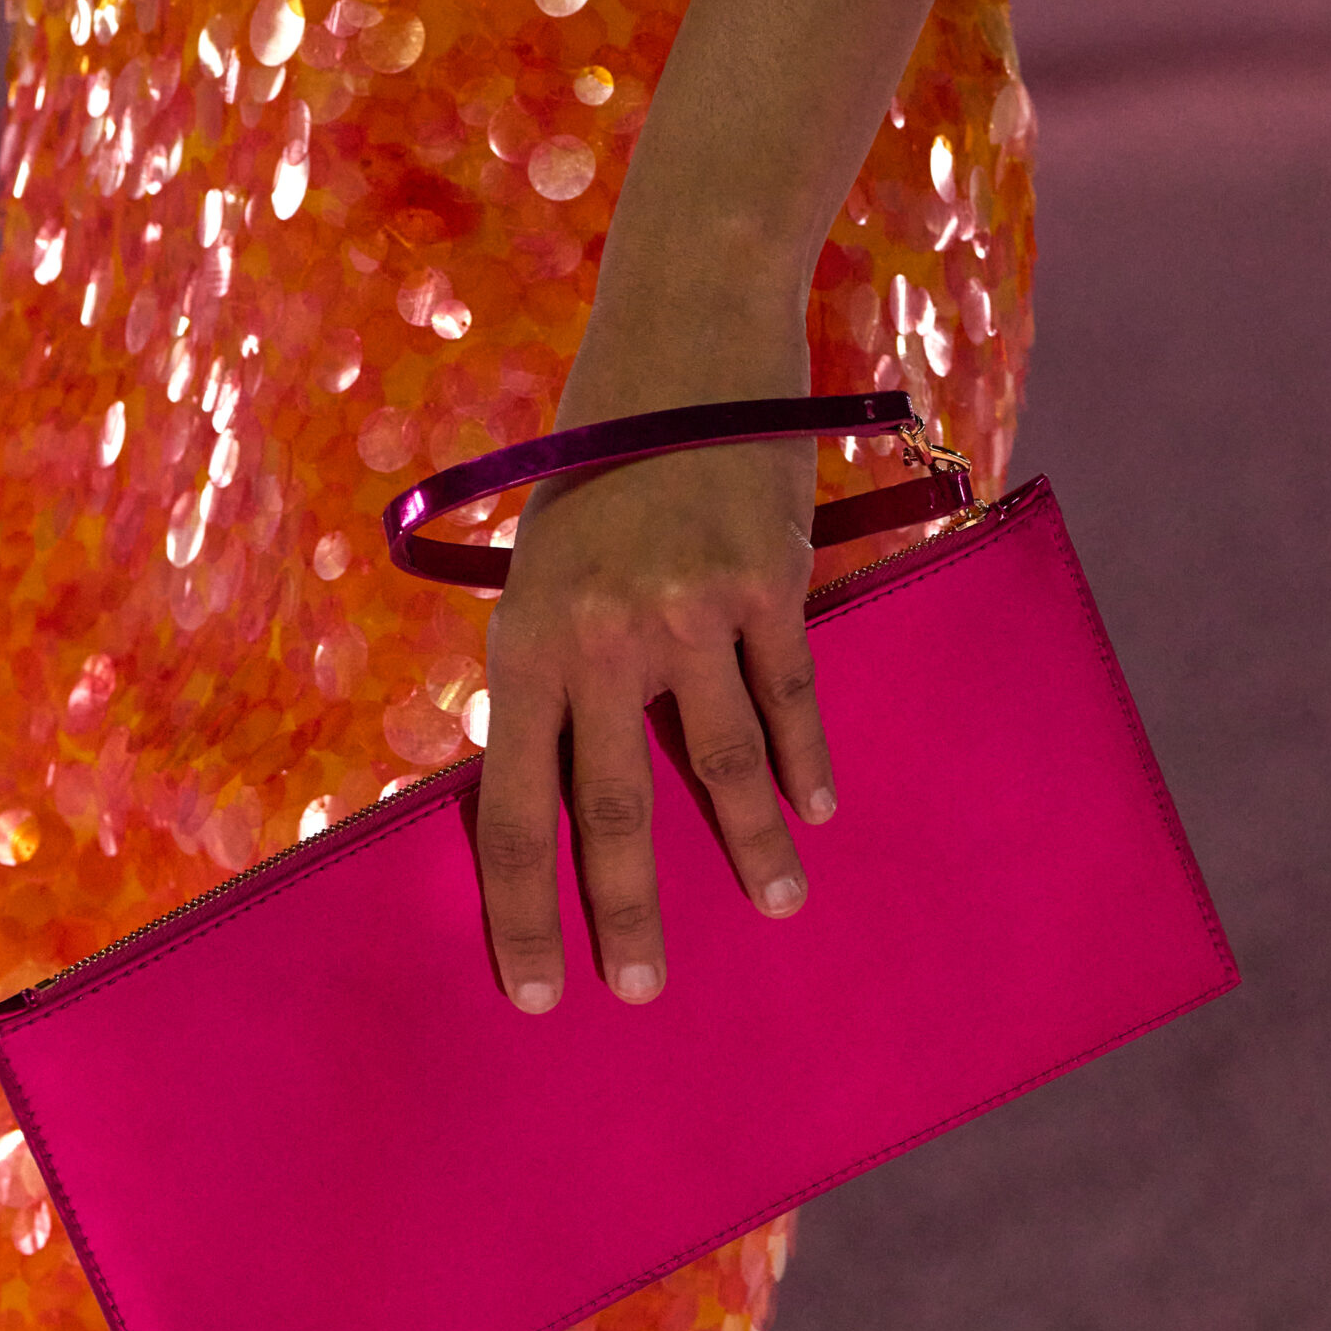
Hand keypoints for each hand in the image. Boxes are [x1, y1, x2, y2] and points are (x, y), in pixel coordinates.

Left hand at [476, 310, 837, 1012]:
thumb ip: (553, 674)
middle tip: (639, 991)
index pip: (512, 808)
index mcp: (525, 643)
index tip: (533, 991)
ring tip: (775, 910)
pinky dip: (807, 764)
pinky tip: (818, 813)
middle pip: (615, 811)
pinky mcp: (769, 582)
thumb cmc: (600, 465)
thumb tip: (562, 791)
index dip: (520, 910)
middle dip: (625, 914)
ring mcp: (690, 611)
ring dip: (750, 850)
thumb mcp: (544, 568)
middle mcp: (601, 637)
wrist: (683, 339)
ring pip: (725, 766)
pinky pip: (791, 698)